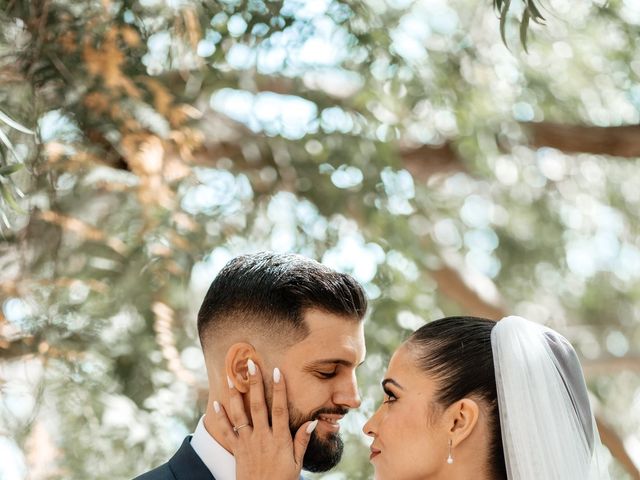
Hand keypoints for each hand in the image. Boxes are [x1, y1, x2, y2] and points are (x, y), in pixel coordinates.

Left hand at [213, 361, 316, 479]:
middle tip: (251, 365)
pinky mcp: (237, 450)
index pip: (280, 409)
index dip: (279, 390)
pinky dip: (220, 418)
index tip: (277, 371)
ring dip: (235, 395)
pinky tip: (215, 404)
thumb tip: (312, 421)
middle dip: (255, 384)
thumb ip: (302, 441)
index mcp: (279, 439)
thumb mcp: (297, 463)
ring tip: (231, 377)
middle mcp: (262, 437)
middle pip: (258, 406)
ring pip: (240, 415)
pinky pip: (226, 432)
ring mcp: (248, 443)